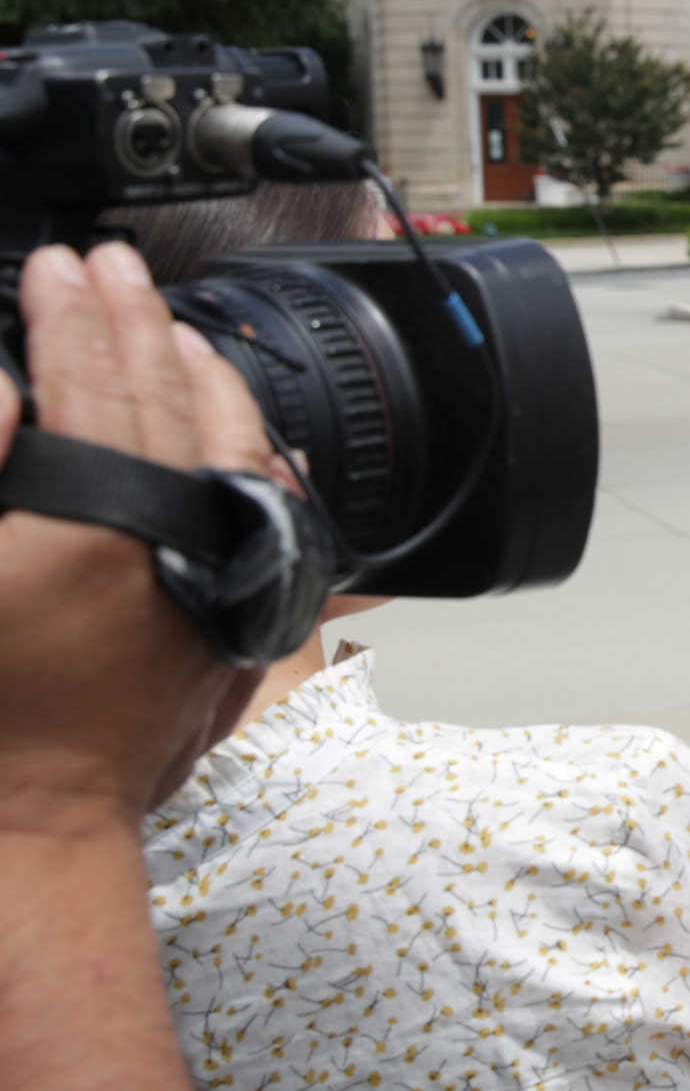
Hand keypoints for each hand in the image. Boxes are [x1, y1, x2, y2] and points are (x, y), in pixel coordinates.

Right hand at [0, 243, 272, 834]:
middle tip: (113, 265)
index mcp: (108, 523)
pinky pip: (264, 510)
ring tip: (171, 328)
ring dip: (202, 375)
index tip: (56, 265)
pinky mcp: (238, 617)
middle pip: (172, 396)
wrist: (36, 825)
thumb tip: (7, 384)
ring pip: (234, 443)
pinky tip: (240, 432)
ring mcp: (222, 578)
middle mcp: (186, 541)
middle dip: (137, 319)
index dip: (69, 312)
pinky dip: (250, 452)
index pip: (94, 379)